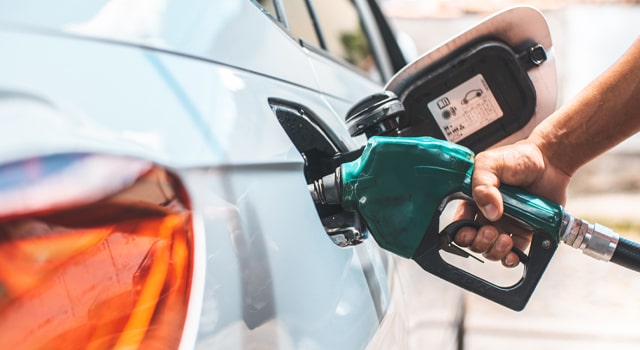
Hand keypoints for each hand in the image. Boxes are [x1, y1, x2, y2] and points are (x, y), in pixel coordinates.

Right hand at [453, 139, 570, 266]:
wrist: (549, 161)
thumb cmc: (517, 158)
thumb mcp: (490, 163)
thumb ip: (482, 185)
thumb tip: (490, 212)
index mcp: (473, 200)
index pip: (459, 224)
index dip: (460, 232)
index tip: (468, 230)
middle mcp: (487, 215)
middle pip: (474, 241)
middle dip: (479, 242)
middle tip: (489, 231)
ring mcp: (506, 225)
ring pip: (492, 250)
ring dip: (495, 251)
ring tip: (505, 239)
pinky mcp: (524, 233)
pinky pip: (514, 253)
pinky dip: (511, 259)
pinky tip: (513, 254)